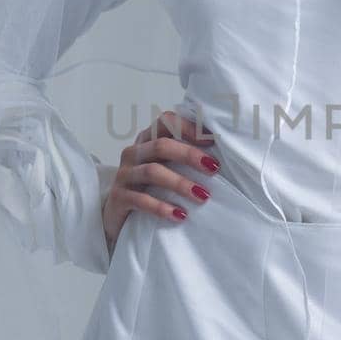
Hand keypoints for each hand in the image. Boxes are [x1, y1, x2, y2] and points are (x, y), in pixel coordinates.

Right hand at [102, 110, 218, 254]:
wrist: (118, 218)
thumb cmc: (150, 189)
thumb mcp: (167, 169)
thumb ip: (185, 159)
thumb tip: (222, 158)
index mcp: (148, 140)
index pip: (166, 121)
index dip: (189, 127)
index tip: (213, 140)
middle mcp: (134, 153)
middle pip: (161, 145)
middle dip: (189, 155)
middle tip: (214, 169)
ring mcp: (124, 175)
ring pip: (152, 172)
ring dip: (180, 183)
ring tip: (203, 196)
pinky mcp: (118, 198)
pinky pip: (140, 200)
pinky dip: (162, 207)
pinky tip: (180, 215)